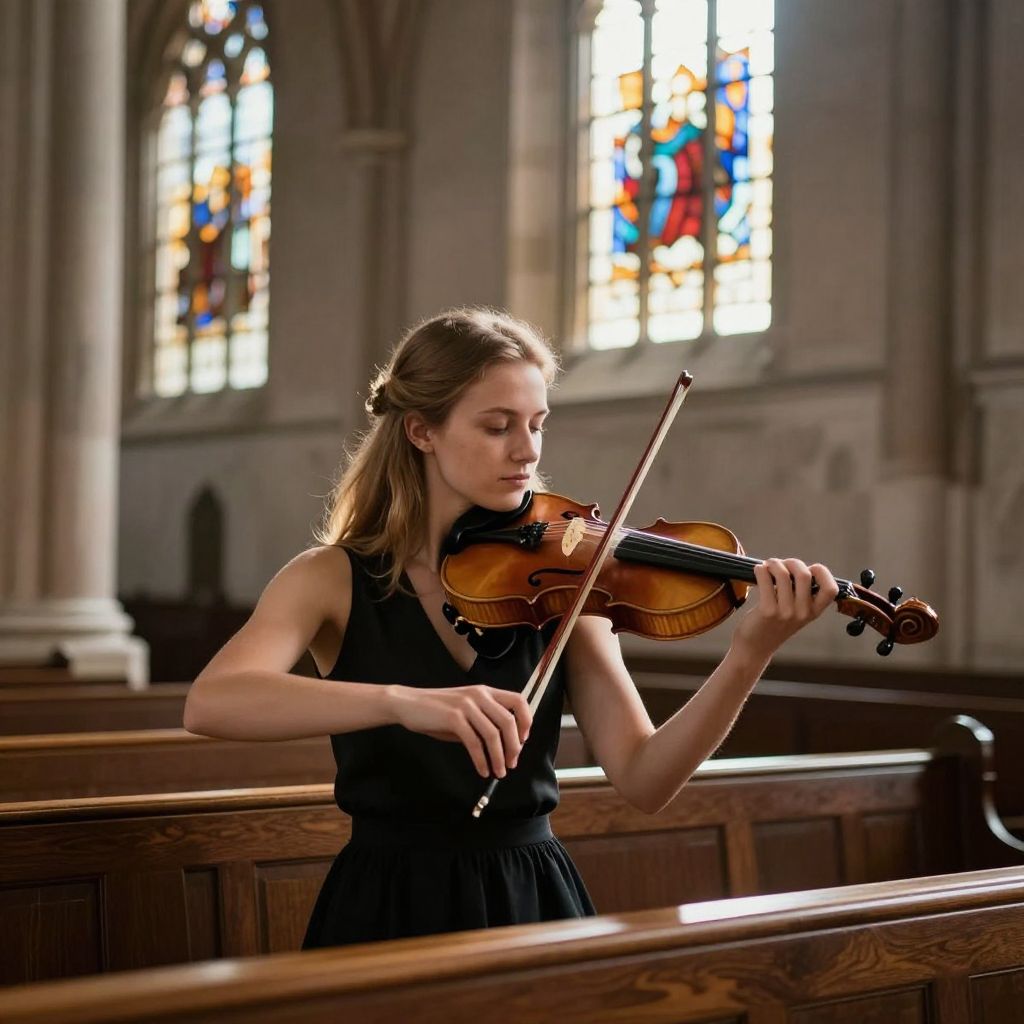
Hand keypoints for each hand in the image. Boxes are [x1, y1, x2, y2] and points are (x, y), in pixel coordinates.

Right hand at [388, 684, 531, 778]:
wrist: (408, 703)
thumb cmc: (437, 710)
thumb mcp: (466, 711)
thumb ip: (484, 721)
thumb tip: (503, 745)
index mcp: (485, 692)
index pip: (518, 701)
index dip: (526, 721)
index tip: (523, 740)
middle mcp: (479, 695)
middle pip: (508, 721)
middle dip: (514, 746)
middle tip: (512, 763)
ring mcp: (466, 706)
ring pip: (493, 734)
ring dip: (499, 757)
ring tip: (499, 772)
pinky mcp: (453, 718)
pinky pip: (474, 743)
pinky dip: (481, 760)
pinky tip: (483, 770)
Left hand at [731, 558, 839, 663]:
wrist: (755, 647)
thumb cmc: (774, 624)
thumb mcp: (796, 613)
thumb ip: (801, 594)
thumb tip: (795, 565)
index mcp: (814, 612)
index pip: (831, 589)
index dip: (822, 573)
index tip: (809, 568)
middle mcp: (803, 613)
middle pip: (804, 574)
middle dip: (791, 562)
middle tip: (780, 564)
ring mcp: (785, 613)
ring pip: (782, 574)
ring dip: (773, 564)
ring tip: (767, 566)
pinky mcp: (767, 611)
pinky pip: (765, 579)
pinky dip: (761, 569)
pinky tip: (758, 570)